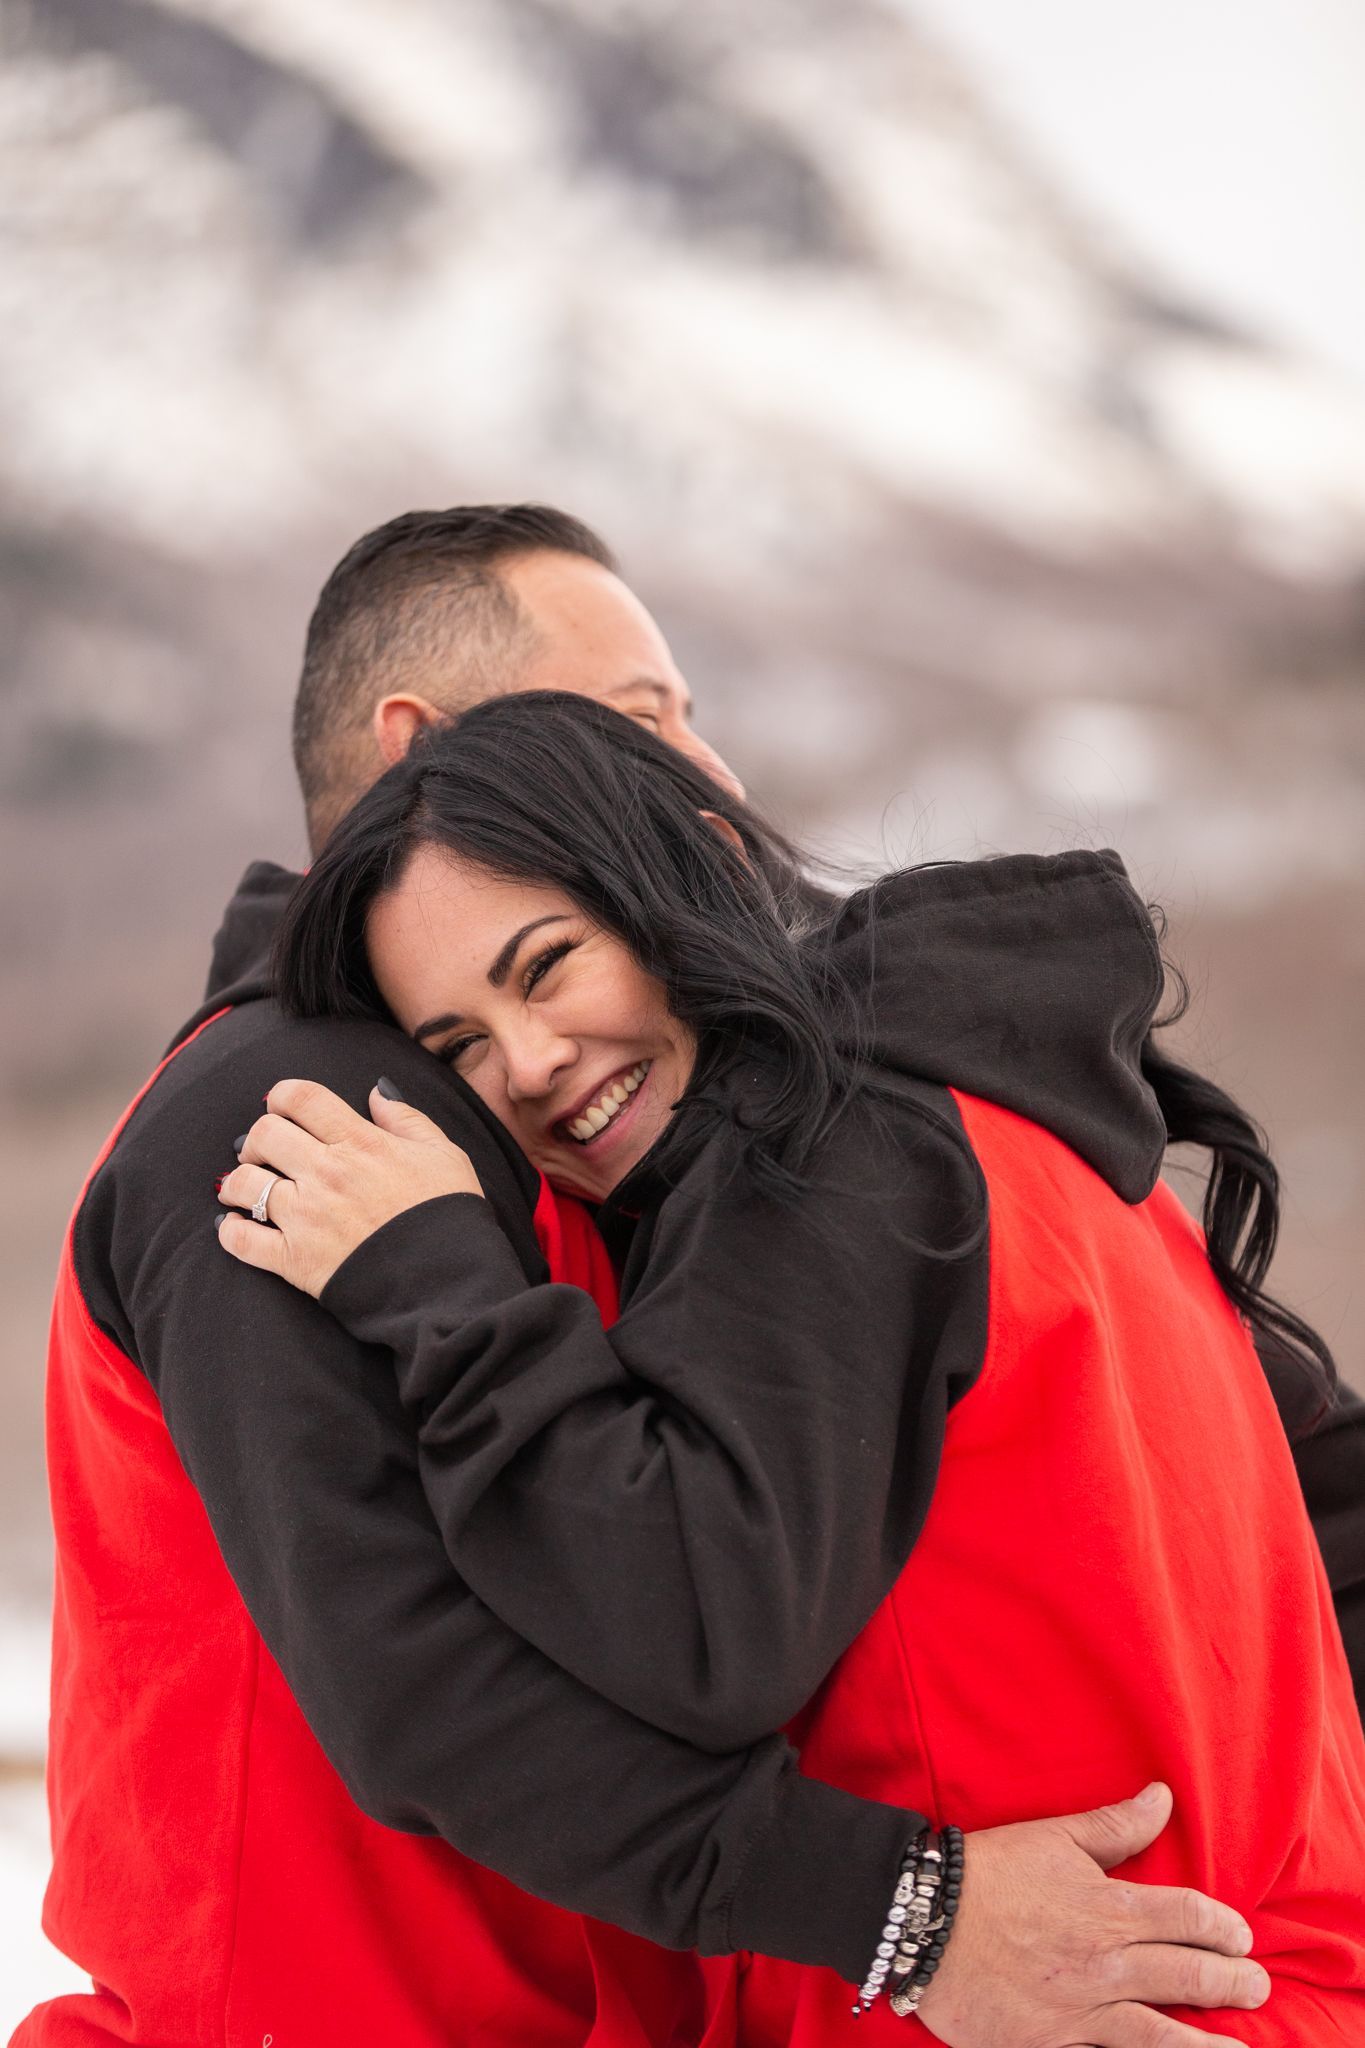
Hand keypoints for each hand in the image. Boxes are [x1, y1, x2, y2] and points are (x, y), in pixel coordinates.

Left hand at [217, 1078, 483, 1297]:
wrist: (447, 1284)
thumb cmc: (449, 1217)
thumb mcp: (444, 1154)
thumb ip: (407, 1118)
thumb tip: (377, 1092)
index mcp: (361, 1143)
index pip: (301, 1097)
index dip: (282, 1094)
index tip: (281, 1105)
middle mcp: (326, 1173)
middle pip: (264, 1133)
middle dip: (258, 1136)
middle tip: (265, 1150)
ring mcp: (306, 1217)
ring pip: (244, 1183)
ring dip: (237, 1181)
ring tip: (243, 1187)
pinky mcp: (294, 1260)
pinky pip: (242, 1241)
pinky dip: (230, 1232)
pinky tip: (235, 1226)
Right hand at [917, 1784, 1266, 2047]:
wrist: (924, 1921)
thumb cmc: (990, 1873)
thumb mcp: (1056, 1836)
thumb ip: (1116, 1825)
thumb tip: (1163, 1797)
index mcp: (1110, 1908)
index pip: (1190, 1917)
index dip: (1224, 1927)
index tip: (1240, 1935)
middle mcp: (1107, 1964)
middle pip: (1189, 1974)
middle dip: (1232, 1980)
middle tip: (1256, 1984)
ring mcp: (1084, 2012)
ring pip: (1165, 2035)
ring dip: (1211, 2043)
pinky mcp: (1056, 2045)